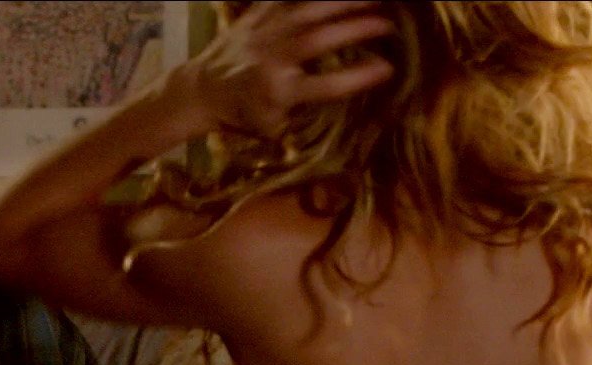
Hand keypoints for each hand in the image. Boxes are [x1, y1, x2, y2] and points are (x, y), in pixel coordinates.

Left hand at [176, 0, 395, 137]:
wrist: (201, 89)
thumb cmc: (242, 113)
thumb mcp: (272, 126)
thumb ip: (304, 112)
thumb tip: (343, 100)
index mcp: (278, 90)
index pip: (326, 85)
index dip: (358, 76)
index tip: (388, 68)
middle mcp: (272, 57)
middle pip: (320, 39)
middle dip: (358, 29)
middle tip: (391, 25)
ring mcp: (265, 31)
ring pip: (308, 10)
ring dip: (343, 2)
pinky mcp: (258, 13)